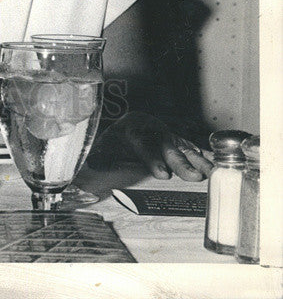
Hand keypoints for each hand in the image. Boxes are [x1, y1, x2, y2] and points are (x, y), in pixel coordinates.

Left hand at [88, 112, 211, 180]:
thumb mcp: (101, 146)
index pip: (142, 144)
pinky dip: (203, 159)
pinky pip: (192, 149)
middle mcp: (152, 131)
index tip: (162, 174)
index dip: (153, 159)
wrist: (127, 126)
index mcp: (131, 130)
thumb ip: (97, 157)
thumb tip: (88, 166)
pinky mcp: (178, 142)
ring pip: (183, 147)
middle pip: (167, 146)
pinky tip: (215, 169)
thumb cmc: (114, 140)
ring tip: (211, 175)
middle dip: (180, 162)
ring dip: (197, 161)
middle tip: (193, 177)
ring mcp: (167, 136)